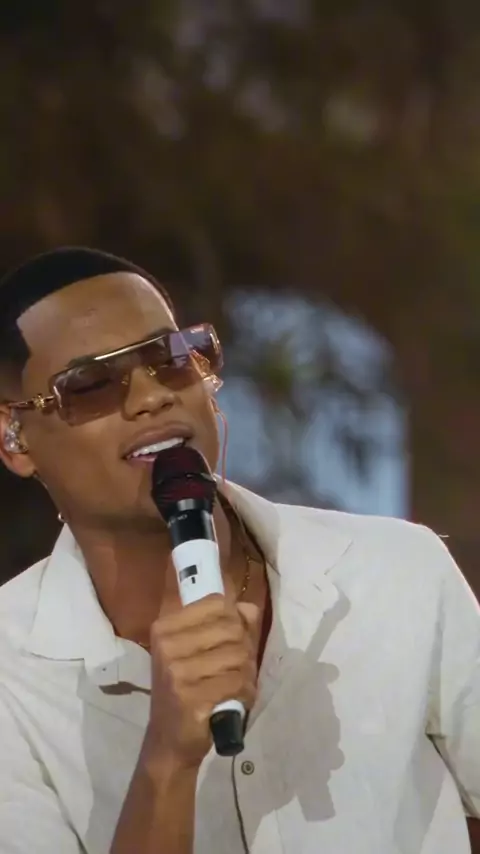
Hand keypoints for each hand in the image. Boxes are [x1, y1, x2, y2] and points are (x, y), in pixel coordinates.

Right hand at [145, 594, 259, 769]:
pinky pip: (236, 681)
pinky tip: (238, 700)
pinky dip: (246, 692)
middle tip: (240, 669)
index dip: (235, 621)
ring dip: (248, 673)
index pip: (217, 603)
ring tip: (239, 685)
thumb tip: (250, 608)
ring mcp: (176, 671)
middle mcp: (167, 644)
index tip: (231, 642)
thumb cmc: (188, 691)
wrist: (168, 740)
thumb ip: (229, 626)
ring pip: (238, 654)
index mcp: (166, 627)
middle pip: (232, 627)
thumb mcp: (201, 653)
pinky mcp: (190, 697)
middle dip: (245, 649)